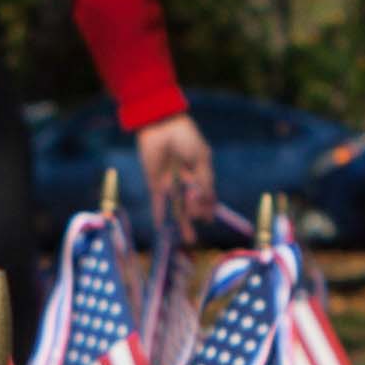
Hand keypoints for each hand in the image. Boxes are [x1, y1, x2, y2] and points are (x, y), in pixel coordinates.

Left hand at [135, 113, 217, 230]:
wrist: (162, 125)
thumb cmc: (185, 137)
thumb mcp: (200, 159)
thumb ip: (204, 181)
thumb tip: (205, 203)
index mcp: (200, 172)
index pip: (207, 195)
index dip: (209, 207)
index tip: (210, 219)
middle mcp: (185, 180)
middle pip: (193, 204)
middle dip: (197, 213)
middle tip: (198, 216)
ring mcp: (170, 182)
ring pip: (177, 207)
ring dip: (183, 222)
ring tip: (188, 239)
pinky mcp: (154, 182)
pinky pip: (157, 202)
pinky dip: (159, 213)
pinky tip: (160, 227)